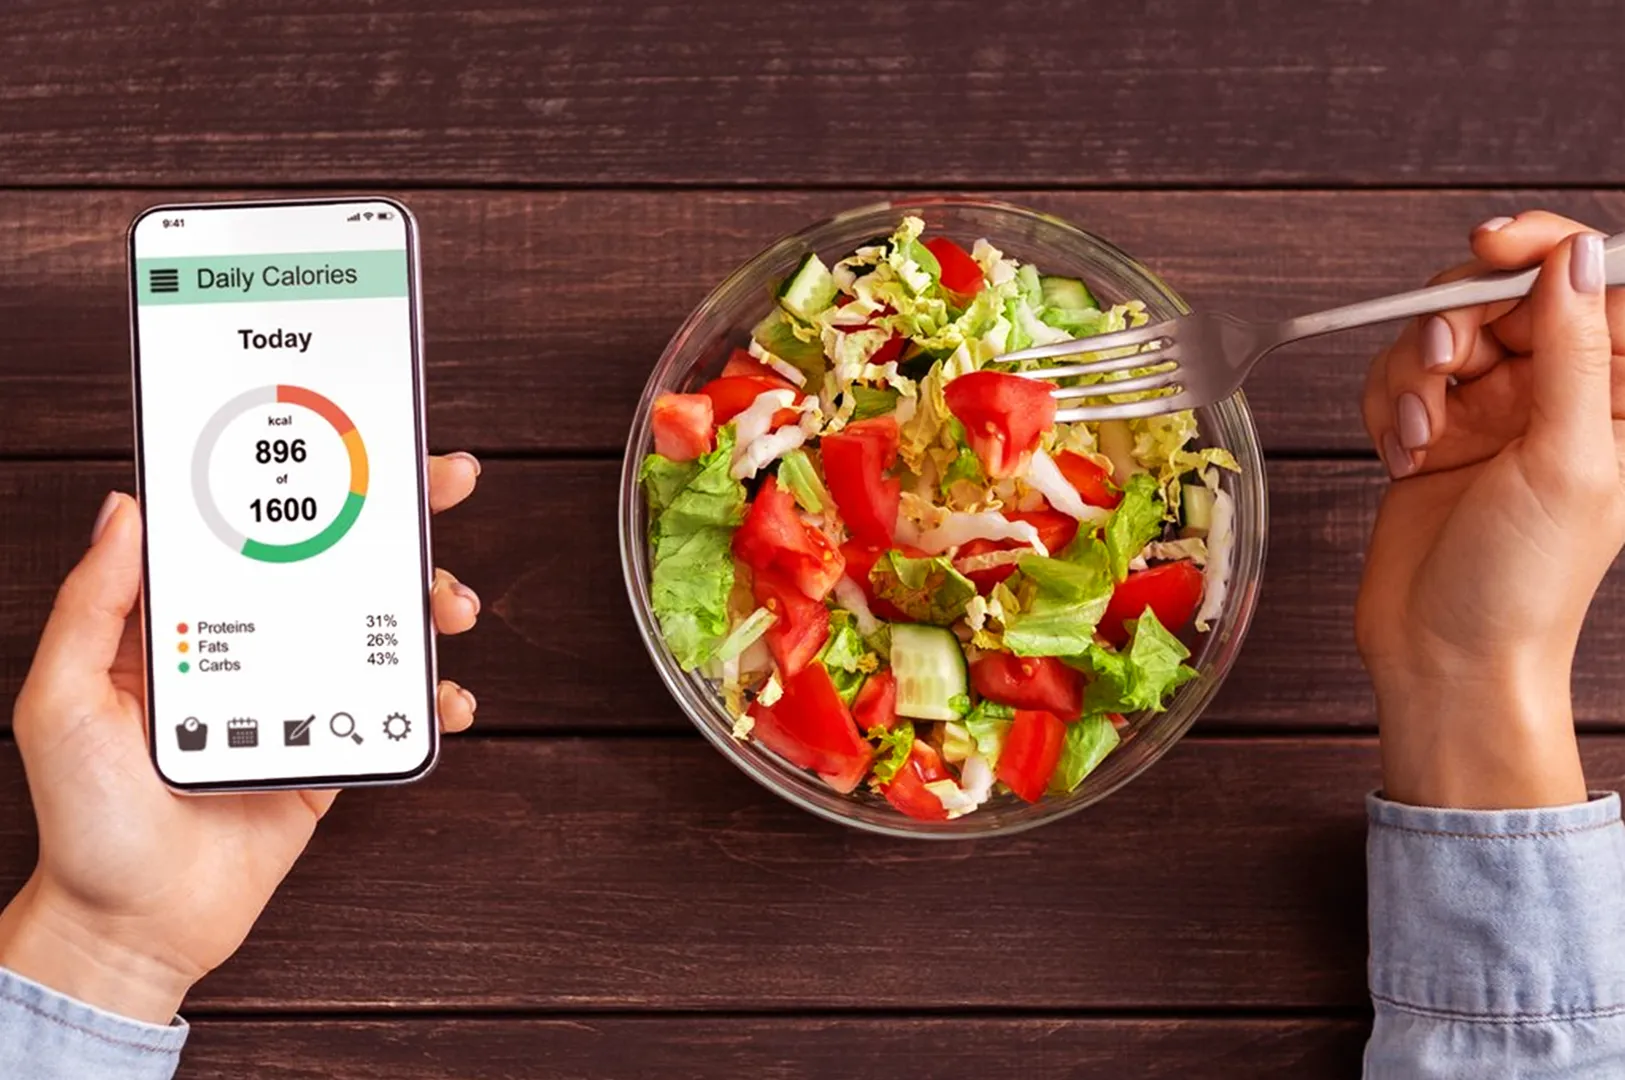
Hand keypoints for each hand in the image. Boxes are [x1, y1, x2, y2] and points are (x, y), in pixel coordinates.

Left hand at [0, 452, 481, 1023]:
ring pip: (381, 629)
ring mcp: (297, 698)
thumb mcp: (61, 699)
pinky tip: (449, 700)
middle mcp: (250, 649)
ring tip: (450, 608)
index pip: (256, 532)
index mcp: (187, 623)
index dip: (306, 481)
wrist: (134, 926)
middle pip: (339, 565)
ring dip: (429, 607)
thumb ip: (90, 605)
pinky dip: (435, 702)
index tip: (354, 439)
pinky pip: (395, 713)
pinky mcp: (332, 752)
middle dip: (402, 519)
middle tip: (448, 484)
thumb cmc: (85, 820)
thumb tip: (125, 510)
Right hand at [1357, 214, 1622, 808]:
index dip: (1542, 248)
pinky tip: (1400, 453)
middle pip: (1501, 294)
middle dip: (1458, 319)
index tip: (1490, 246)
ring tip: (1418, 431)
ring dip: (1412, 372)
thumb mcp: (1566, 459)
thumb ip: (1576, 351)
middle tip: (1443, 365)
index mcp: (1615, 395)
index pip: (1590, 282)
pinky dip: (1387, 406)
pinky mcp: (1431, 432)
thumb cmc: (1522, 583)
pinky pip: (1397, 376)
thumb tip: (1576, 259)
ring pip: (1438, 331)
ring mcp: (1489, 412)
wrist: (1445, 656)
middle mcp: (1554, 394)